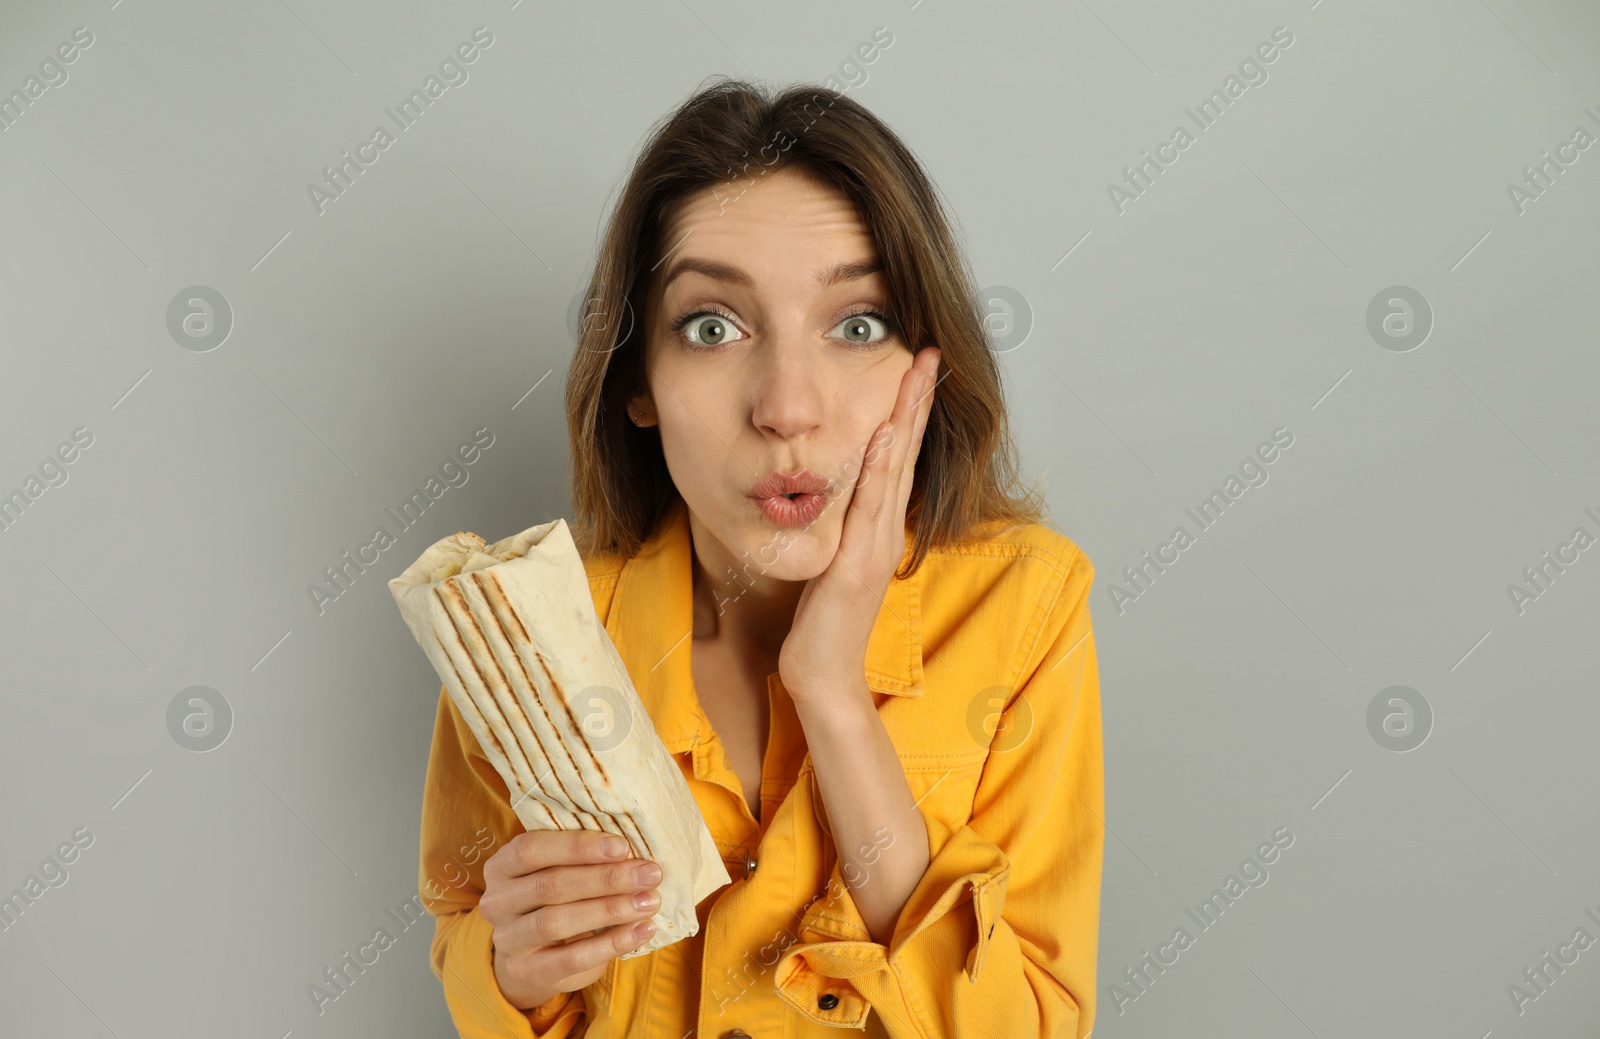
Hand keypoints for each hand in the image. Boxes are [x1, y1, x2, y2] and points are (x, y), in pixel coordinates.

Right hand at [480, 828, 663, 1009]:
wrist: (529, 959)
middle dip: (606, 878)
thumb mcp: (556, 873)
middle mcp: (497, 902)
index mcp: (502, 866)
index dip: (578, 846)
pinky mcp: (528, 971)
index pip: (532, 848)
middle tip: (649, 873)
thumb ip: (582, 859)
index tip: (623, 847)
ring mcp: (508, 939)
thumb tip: (634, 851)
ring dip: (610, 909)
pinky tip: (641, 930)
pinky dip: (611, 943)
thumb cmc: (554, 901)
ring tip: (649, 901)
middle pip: (551, 885)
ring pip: (558, 921)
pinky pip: (572, 958)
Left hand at [779, 346, 940, 700]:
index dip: (909, 412)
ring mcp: (875, 547)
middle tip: (929, 353)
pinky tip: (885, 435)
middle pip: (907, 453)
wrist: (822, 677)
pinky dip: (881, 469)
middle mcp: (885, 532)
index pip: (899, 458)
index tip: (916, 368)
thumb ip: (841, 529)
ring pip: (895, 470)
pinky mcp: (858, 565)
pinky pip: (870, 508)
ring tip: (916, 374)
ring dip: (906, 419)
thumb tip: (836, 493)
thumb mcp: (832, 563)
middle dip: (917, 400)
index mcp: (878, 529)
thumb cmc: (821, 625)